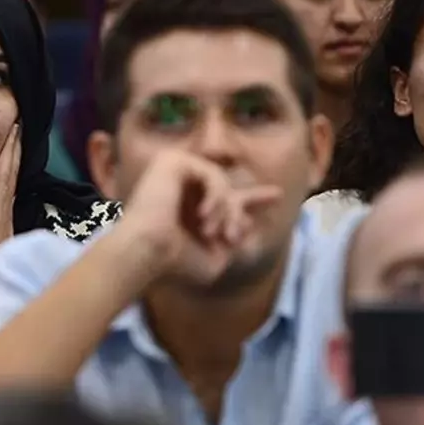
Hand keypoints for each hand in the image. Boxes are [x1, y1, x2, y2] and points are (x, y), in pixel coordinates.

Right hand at [115, 149, 281, 287]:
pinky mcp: (170, 161)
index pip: (227, 197)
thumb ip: (232, 242)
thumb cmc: (174, 263)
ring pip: (222, 182)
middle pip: (227, 185)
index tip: (277, 196)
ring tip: (214, 232)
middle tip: (237, 230)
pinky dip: (216, 195)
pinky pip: (212, 173)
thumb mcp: (215, 258)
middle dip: (244, 206)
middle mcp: (181, 186)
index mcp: (188, 208)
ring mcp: (174, 171)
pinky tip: (204, 216)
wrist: (146, 253)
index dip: (253, 198)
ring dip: (226, 210)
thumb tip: (248, 223)